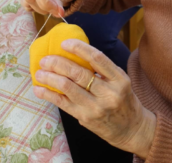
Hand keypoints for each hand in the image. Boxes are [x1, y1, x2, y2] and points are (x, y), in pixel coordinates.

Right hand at [16, 0, 81, 17]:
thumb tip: (58, 12)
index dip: (46, 3)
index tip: (57, 11)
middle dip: (43, 7)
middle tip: (54, 9)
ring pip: (25, 1)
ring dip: (38, 8)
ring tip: (49, 5)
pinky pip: (23, 3)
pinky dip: (33, 7)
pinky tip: (41, 2)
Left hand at [34, 40, 156, 158]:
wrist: (131, 129)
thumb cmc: (124, 100)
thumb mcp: (121, 82)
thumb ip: (103, 70)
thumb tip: (75, 53)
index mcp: (119, 79)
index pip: (97, 58)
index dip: (79, 48)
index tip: (64, 43)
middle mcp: (108, 93)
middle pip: (79, 73)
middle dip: (58, 63)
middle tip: (45, 59)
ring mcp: (96, 107)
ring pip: (68, 88)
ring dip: (50, 78)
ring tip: (39, 72)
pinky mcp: (85, 118)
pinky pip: (63, 103)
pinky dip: (49, 95)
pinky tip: (39, 89)